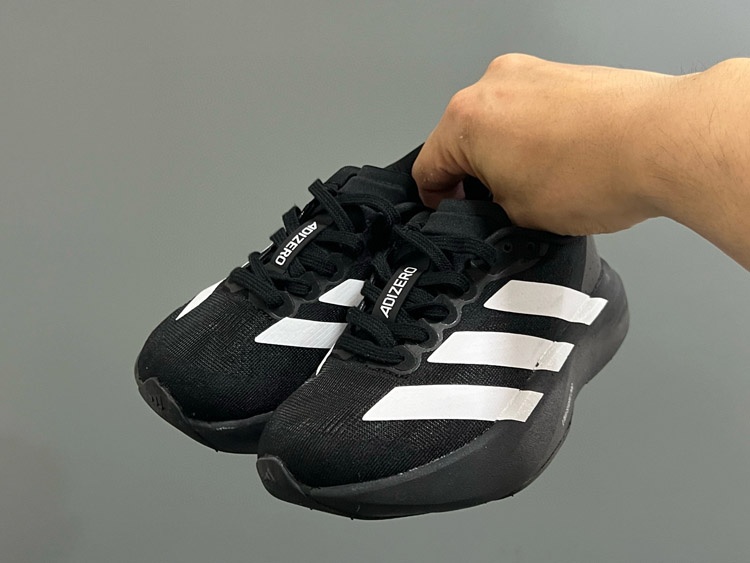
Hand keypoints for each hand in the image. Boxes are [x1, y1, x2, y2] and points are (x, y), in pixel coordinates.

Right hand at [412, 54, 675, 234]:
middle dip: (474, 174)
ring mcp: (531, 74)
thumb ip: (491, 206)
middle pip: (461, 139)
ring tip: (539, 186)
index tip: (452, 213)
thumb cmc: (597, 172)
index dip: (436, 201)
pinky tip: (562, 164)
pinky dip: (534, 137)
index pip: (427, 167)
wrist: (664, 140)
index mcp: (467, 119)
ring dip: (505, 154)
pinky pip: (531, 110)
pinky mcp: (563, 75)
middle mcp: (493, 86)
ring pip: (497, 123)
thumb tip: (495, 201)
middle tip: (499, 207)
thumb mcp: (520, 215)